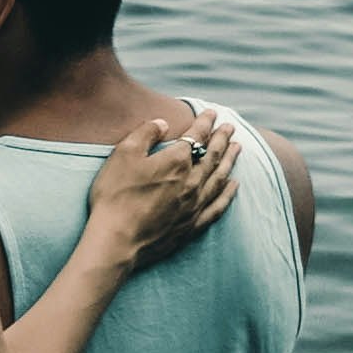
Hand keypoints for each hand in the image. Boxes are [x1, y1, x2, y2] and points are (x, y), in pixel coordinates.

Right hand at [82, 101, 242, 269]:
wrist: (116, 240)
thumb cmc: (115, 195)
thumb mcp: (123, 154)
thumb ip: (145, 133)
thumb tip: (162, 123)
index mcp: (176, 161)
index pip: (197, 136)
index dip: (205, 122)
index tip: (212, 113)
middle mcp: (192, 182)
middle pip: (213, 155)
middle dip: (222, 138)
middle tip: (230, 127)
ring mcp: (194, 205)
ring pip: (219, 178)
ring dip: (230, 161)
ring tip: (237, 149)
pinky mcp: (192, 226)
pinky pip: (217, 206)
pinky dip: (228, 194)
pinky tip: (234, 186)